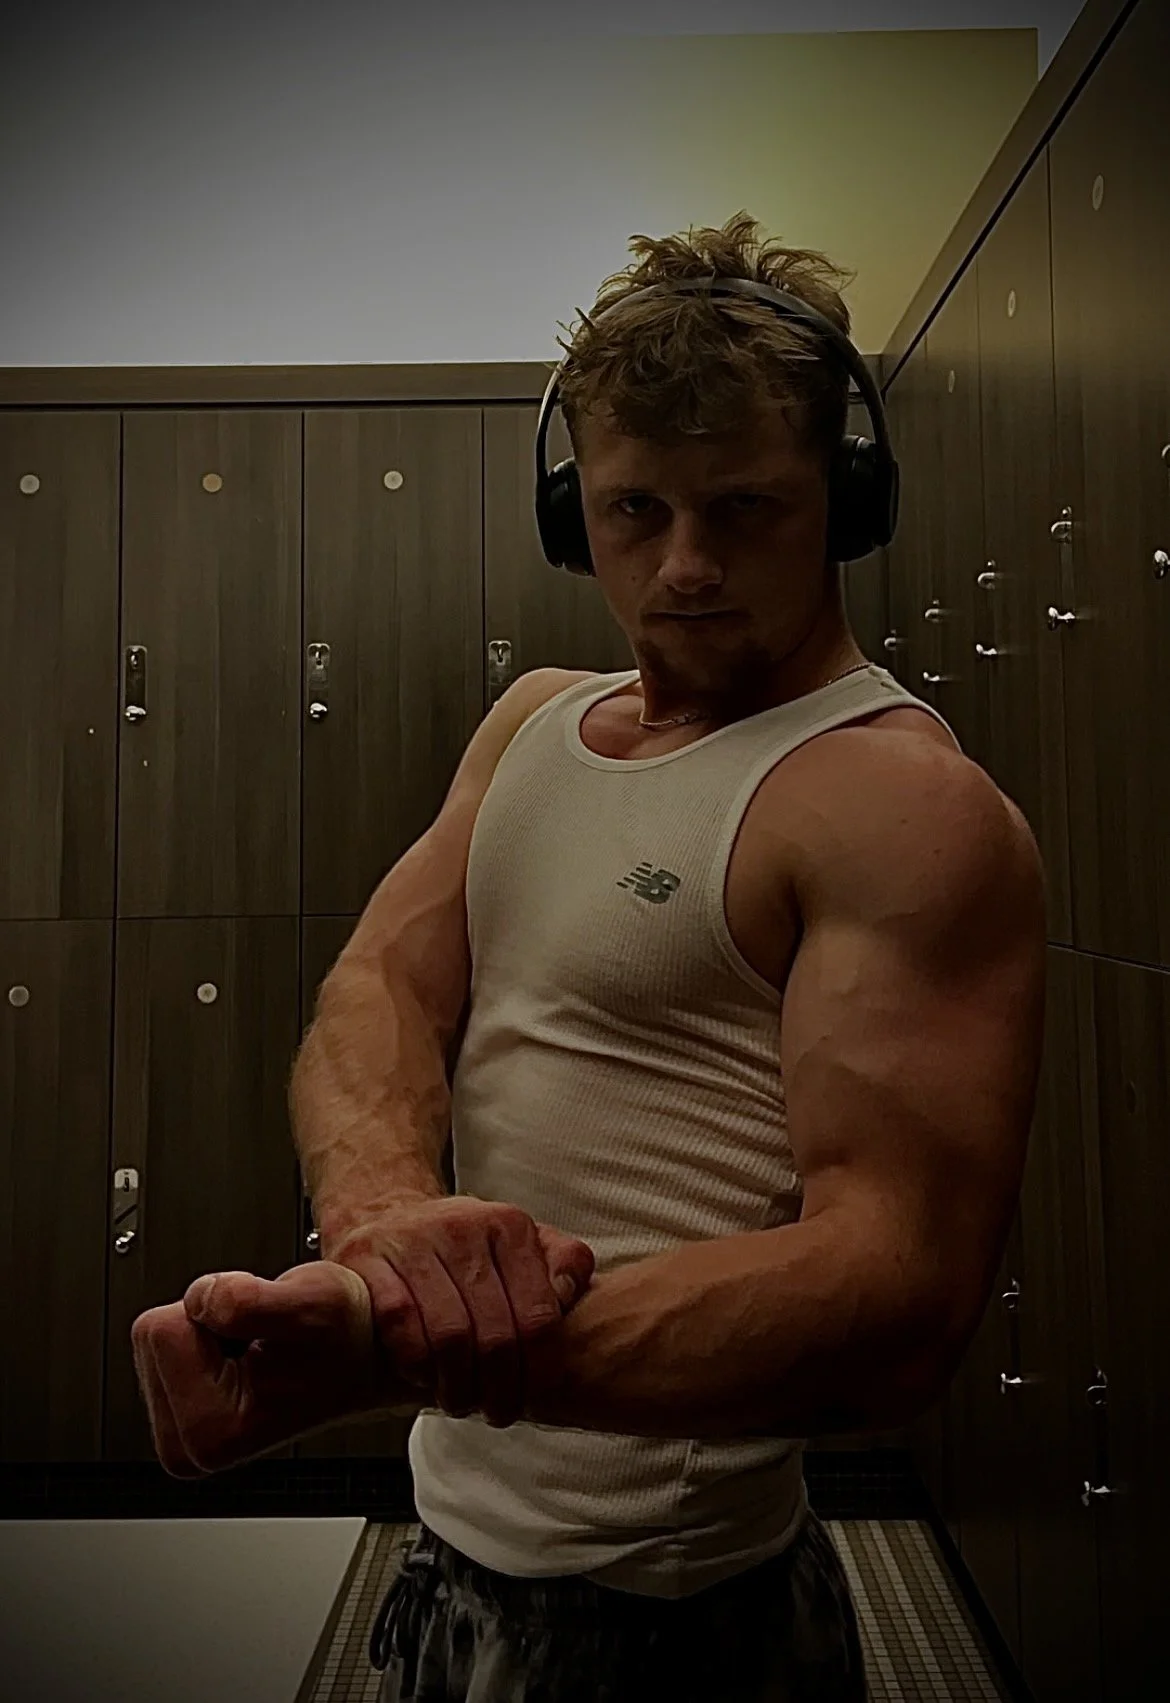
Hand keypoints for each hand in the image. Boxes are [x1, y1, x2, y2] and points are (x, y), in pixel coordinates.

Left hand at [131, 1260, 401, 1479]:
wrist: (365, 1357)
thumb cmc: (346, 1341)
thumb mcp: (313, 1303)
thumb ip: (249, 1302)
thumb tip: (198, 1301)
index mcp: (208, 1434)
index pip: (162, 1330)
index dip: (218, 1310)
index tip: (262, 1332)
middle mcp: (188, 1446)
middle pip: (153, 1333)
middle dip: (211, 1320)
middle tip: (263, 1338)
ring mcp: (182, 1433)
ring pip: (159, 1337)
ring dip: (214, 1327)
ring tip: (262, 1347)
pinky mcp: (180, 1415)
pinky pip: (167, 1345)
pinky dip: (210, 1336)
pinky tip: (250, 1354)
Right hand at [325, 1196, 595, 1427]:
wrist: (390, 1216)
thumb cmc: (467, 1248)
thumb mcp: (524, 1245)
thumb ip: (563, 1265)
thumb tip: (568, 1297)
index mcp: (509, 1226)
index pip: (539, 1315)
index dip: (538, 1369)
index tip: (533, 1396)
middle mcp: (463, 1226)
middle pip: (495, 1334)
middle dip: (499, 1388)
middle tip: (497, 1411)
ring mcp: (413, 1240)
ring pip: (449, 1335)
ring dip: (457, 1385)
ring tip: (460, 1401)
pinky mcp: (369, 1257)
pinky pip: (399, 1325)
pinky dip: (415, 1363)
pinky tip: (424, 1376)